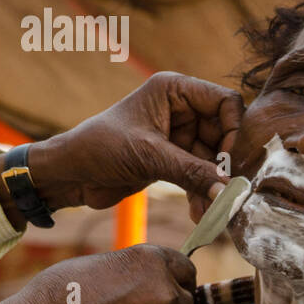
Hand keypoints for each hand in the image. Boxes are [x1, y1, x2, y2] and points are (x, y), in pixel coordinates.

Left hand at [27, 72, 242, 213]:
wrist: (70, 174)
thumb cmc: (99, 148)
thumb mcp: (148, 156)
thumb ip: (191, 171)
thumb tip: (228, 190)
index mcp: (174, 90)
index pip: (225, 101)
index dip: (233, 129)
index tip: (226, 159)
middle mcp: (180, 109)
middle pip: (224, 133)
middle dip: (224, 164)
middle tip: (227, 193)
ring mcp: (178, 135)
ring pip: (213, 159)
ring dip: (214, 185)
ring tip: (212, 211)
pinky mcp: (172, 159)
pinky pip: (200, 175)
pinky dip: (202, 192)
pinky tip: (200, 213)